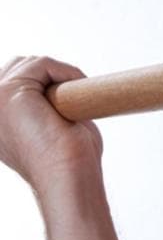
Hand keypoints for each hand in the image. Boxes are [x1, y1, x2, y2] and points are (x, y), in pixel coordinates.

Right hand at [0, 55, 102, 194]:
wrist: (69, 176)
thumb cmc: (71, 159)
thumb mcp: (51, 128)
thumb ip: (44, 106)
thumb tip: (57, 91)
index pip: (12, 79)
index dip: (42, 81)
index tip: (68, 93)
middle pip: (17, 66)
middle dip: (47, 74)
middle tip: (72, 96)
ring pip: (30, 63)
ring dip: (59, 75)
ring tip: (75, 97)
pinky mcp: (9, 92)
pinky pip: (43, 64)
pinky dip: (67, 72)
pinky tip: (76, 92)